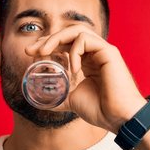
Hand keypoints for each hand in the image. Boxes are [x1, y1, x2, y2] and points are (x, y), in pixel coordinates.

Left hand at [25, 25, 146, 132]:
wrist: (119, 118)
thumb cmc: (101, 110)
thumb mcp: (72, 101)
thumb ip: (60, 96)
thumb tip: (42, 101)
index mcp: (86, 61)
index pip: (64, 44)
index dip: (46, 45)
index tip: (30, 54)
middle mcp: (94, 53)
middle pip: (67, 34)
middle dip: (46, 39)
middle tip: (30, 50)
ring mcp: (102, 50)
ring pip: (76, 30)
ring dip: (56, 38)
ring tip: (44, 52)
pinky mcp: (109, 52)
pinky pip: (85, 40)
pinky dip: (74, 51)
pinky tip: (73, 69)